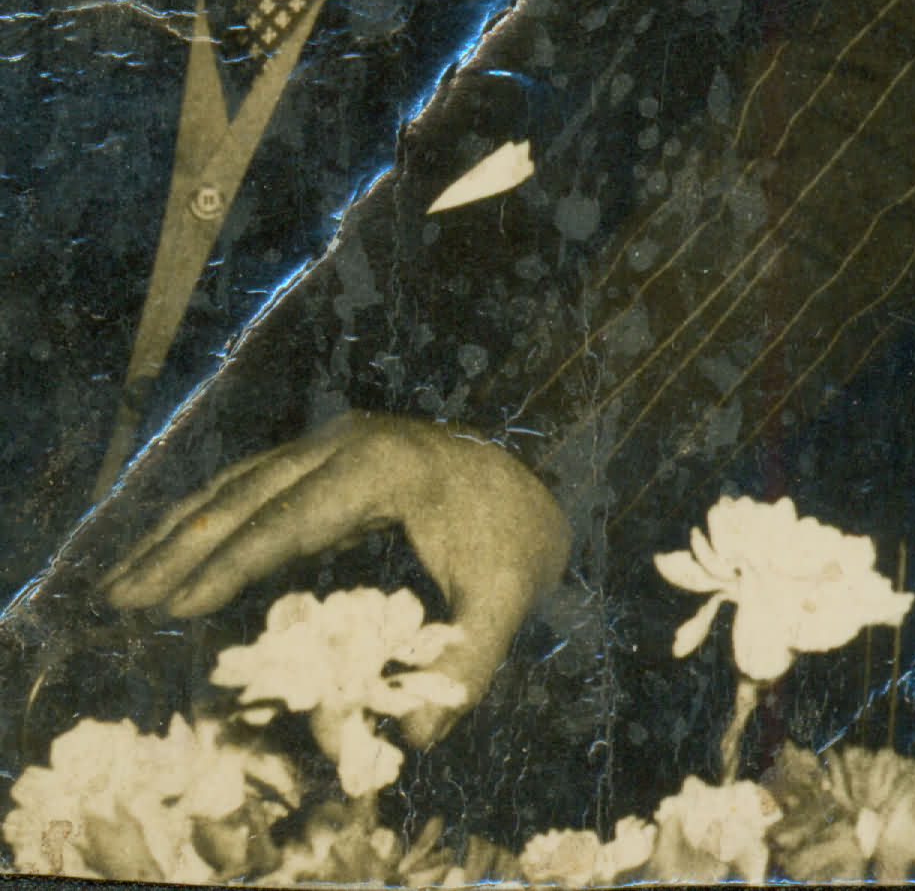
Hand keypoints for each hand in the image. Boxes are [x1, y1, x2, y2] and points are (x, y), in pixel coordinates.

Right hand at [101, 413, 568, 744]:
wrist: (533, 485)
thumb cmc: (512, 540)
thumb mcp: (504, 599)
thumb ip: (467, 666)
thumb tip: (418, 739)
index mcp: (386, 467)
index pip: (293, 517)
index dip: (233, 562)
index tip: (177, 606)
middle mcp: (350, 442)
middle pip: (249, 496)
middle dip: (180, 551)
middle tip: (118, 602)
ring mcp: (332, 441)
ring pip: (236, 485)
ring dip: (174, 534)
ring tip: (115, 584)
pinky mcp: (322, 455)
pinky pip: (248, 485)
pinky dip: (201, 520)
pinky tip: (162, 554)